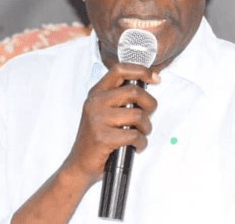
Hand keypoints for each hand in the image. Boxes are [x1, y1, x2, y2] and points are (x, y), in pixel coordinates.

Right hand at [63, 63, 159, 184]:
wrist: (79, 164)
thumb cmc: (96, 138)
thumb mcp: (102, 112)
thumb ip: (118, 98)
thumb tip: (145, 88)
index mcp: (96, 93)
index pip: (119, 70)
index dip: (141, 71)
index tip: (155, 78)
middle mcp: (95, 103)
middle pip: (134, 91)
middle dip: (150, 104)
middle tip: (148, 115)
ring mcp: (98, 119)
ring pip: (138, 115)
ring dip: (146, 128)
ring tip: (140, 134)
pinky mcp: (103, 137)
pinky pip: (135, 135)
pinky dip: (141, 143)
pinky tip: (135, 147)